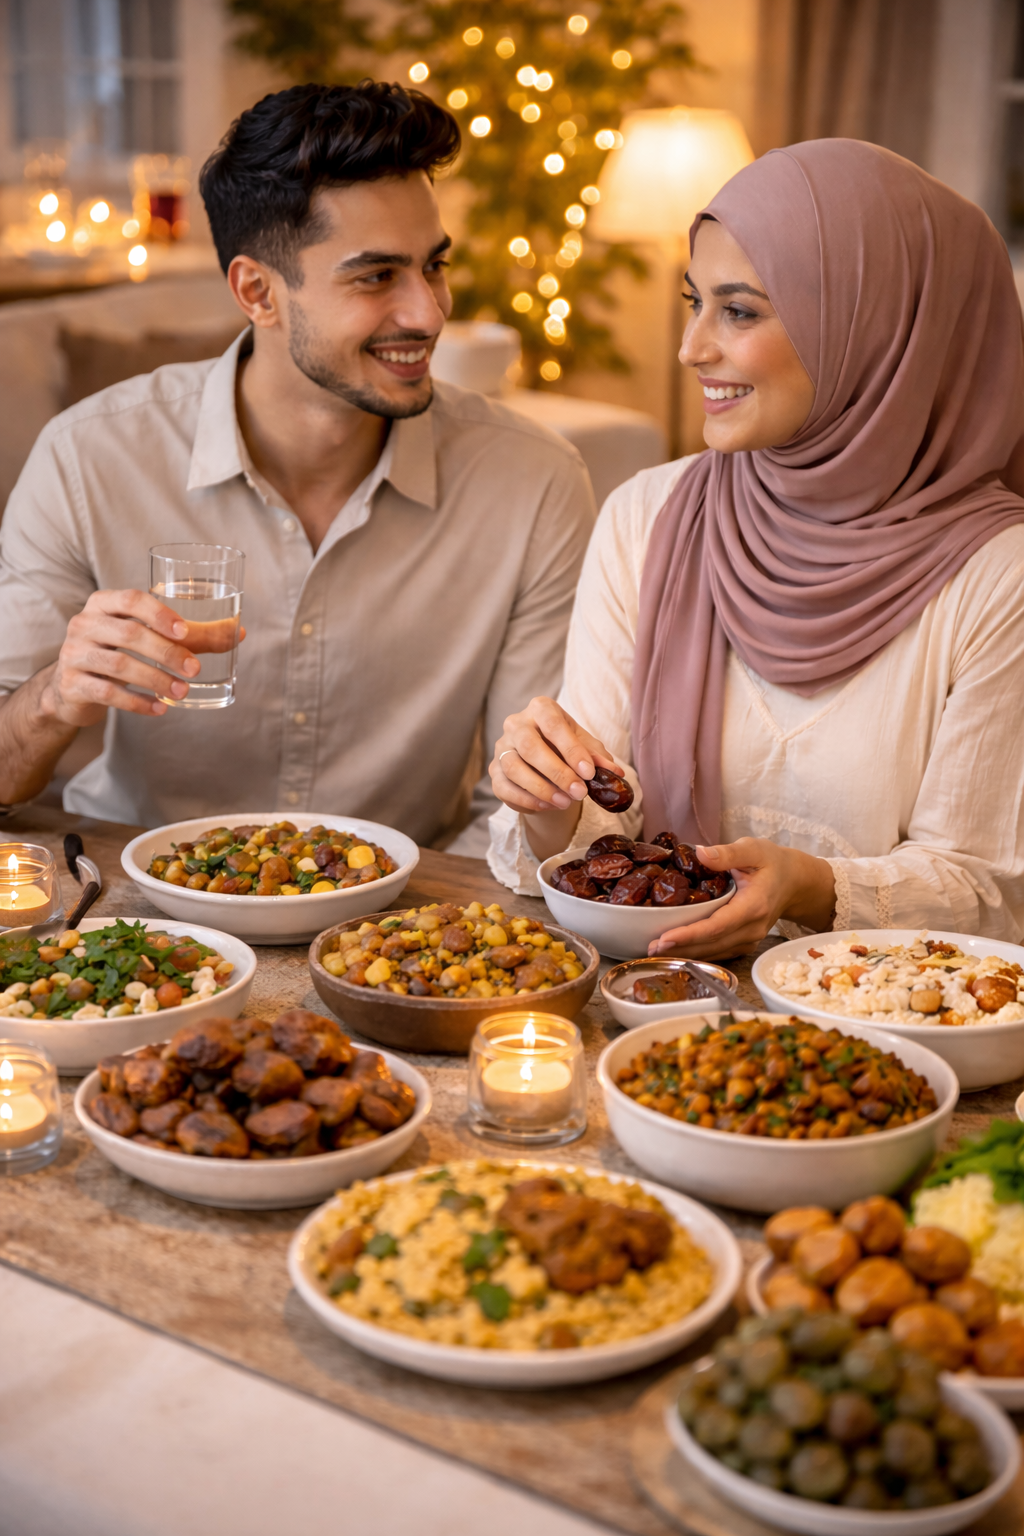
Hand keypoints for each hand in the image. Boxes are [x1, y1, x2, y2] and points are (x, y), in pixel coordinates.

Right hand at [39, 588, 245, 725]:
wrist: (69, 686)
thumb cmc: (117, 652)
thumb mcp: (146, 637)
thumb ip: (190, 636)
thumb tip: (239, 633)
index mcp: (104, 603)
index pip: (131, 599)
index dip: (160, 614)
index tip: (186, 632)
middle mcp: (85, 624)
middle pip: (130, 634)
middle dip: (167, 653)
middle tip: (195, 670)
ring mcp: (74, 654)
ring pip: (120, 665)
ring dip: (156, 679)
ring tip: (182, 691)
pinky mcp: (72, 684)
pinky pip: (107, 693)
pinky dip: (137, 702)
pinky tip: (160, 708)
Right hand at [490, 696, 622, 813]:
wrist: (545, 763)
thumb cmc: (566, 748)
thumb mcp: (586, 748)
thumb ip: (598, 757)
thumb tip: (615, 773)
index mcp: (540, 709)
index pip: (552, 724)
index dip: (571, 749)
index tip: (589, 772)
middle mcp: (516, 724)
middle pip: (530, 746)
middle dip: (557, 772)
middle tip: (579, 792)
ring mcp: (502, 747)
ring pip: (514, 767)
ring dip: (542, 789)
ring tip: (566, 802)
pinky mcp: (494, 771)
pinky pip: (504, 787)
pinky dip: (527, 800)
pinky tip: (548, 805)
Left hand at [647, 837, 835, 960]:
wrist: (795, 882)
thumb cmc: (773, 862)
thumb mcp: (754, 849)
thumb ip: (727, 852)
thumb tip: (700, 853)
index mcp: (753, 906)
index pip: (716, 926)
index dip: (689, 934)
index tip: (664, 938)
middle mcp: (752, 928)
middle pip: (712, 944)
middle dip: (680, 948)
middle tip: (649, 949)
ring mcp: (750, 939)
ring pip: (714, 952)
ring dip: (685, 953)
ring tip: (656, 952)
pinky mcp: (745, 943)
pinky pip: (719, 952)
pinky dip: (697, 952)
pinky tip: (676, 950)